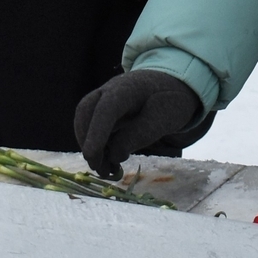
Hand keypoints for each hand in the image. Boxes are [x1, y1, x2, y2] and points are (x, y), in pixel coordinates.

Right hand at [73, 69, 204, 177]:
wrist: (172, 86)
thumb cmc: (170, 101)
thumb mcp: (165, 118)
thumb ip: (141, 134)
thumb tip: (114, 155)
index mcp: (127, 88)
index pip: (105, 109)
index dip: (96, 132)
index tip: (91, 155)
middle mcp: (110, 90)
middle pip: (86, 111)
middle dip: (87, 141)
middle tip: (97, 168)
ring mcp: (104, 99)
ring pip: (85, 120)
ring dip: (91, 146)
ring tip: (105, 170)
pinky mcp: (104, 110)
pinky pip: (93, 127)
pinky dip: (97, 146)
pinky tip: (108, 162)